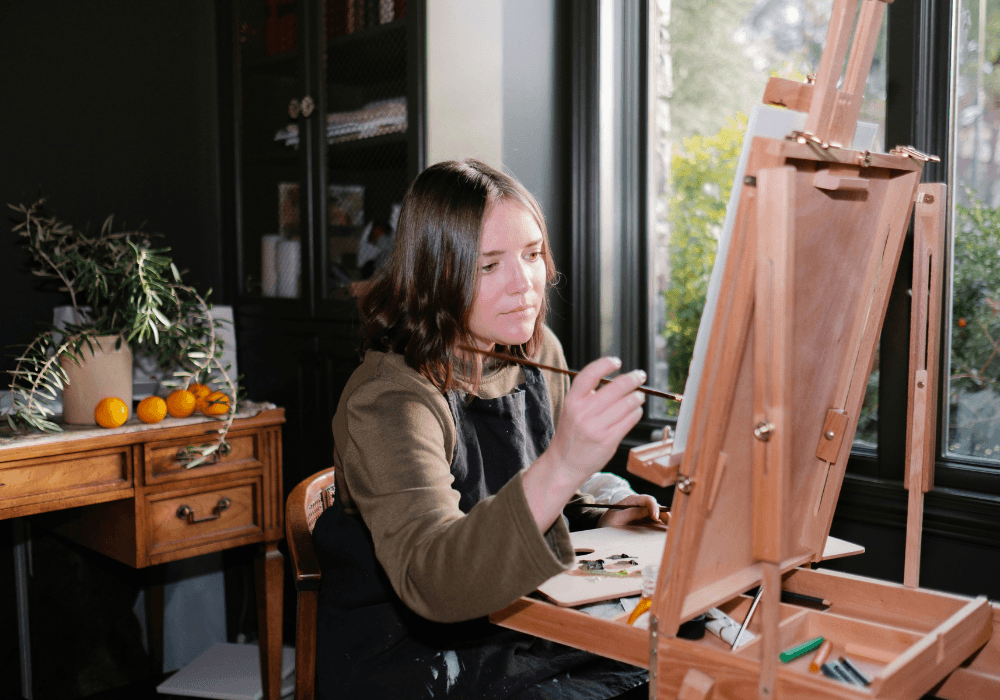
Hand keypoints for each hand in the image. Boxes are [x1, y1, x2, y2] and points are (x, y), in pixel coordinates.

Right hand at [522, 356, 645, 531]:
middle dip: (633, 379)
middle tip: (640, 375)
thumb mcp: (572, 410)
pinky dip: (636, 412)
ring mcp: (597, 427)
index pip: (589, 375)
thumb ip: (589, 396)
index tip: (616, 361)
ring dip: (637, 396)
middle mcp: (583, 413)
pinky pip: (630, 420)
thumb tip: (617, 381)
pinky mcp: (609, 440)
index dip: (605, 364)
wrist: (565, 463)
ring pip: (627, 403)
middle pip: (615, 387)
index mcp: (572, 401)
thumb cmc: (572, 434)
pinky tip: (635, 410)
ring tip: (639, 395)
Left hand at [597, 494, 669, 527]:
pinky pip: (656, 523)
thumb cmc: (607, 522)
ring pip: (659, 515)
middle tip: (671, 525)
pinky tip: (668, 533)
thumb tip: (648, 512)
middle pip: (657, 507)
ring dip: (666, 521)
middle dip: (665, 514)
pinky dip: (663, 527)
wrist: (603, 528)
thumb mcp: (616, 518)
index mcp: (632, 500)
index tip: (655, 517)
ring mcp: (644, 514)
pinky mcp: (645, 522)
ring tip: (673, 529)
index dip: (654, 507)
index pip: (648, 500)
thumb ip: (631, 513)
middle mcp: (640, 505)